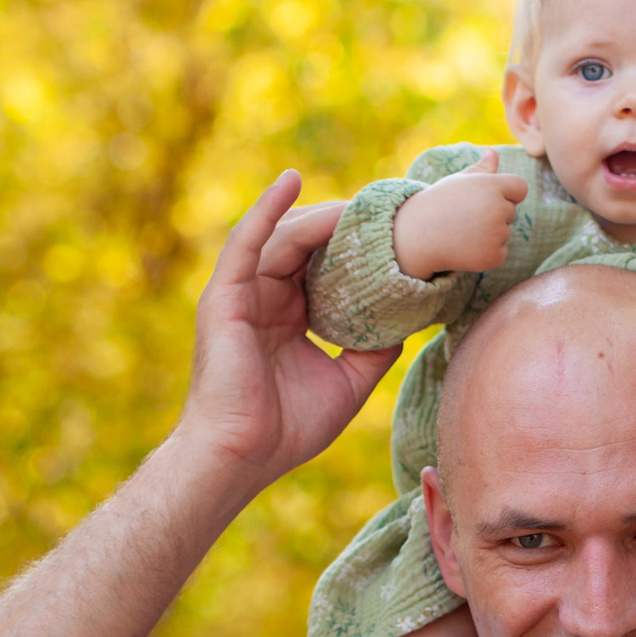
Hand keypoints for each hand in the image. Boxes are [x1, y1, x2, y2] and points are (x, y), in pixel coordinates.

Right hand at [177, 171, 401, 487]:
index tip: (399, 228)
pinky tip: (290, 180)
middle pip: (309, 244)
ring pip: (285, 236)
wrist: (243, 457)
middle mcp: (267, 297)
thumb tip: (410, 320)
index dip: (359, 246)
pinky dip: (267, 208)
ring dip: (323, 216)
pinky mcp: (226, 295)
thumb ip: (375, 348)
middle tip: (389, 209)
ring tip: (361, 204)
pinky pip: (247, 241)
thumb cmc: (286, 429)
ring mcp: (244, 293)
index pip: (327, 265)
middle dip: (347, 224)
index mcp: (292, 315)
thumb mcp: (349, 383)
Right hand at [393, 148, 528, 278]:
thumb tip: (493, 152)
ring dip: (490, 234)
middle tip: (466, 216)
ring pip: (505, 233)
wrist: (417, 235)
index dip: (507, 193)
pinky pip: (501, 252)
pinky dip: (488, 252)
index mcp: (491, 186)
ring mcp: (495, 234)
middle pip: (511, 212)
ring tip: (463, 230)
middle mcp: (496, 209)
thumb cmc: (439, 203)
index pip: (520, 188)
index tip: (486, 198)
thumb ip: (482, 169)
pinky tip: (466, 246)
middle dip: (494, 214)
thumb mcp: (459, 181)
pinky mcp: (492, 256)